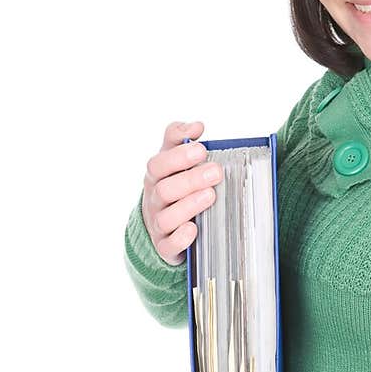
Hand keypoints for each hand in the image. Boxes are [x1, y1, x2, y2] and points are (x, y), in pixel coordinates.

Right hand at [140, 121, 222, 265]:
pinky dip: (181, 238)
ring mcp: (158, 224)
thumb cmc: (173, 187)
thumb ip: (180, 139)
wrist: (159, 225)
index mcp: (156, 177)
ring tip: (210, 196)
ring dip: (188, 205)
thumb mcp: (172, 161)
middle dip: (190, 180)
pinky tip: (194, 229)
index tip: (202, 149)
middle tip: (216, 172)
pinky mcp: (165, 246)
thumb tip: (196, 125)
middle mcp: (154, 199)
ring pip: (166, 217)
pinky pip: (169, 245)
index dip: (178, 156)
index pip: (159, 164)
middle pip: (164, 190)